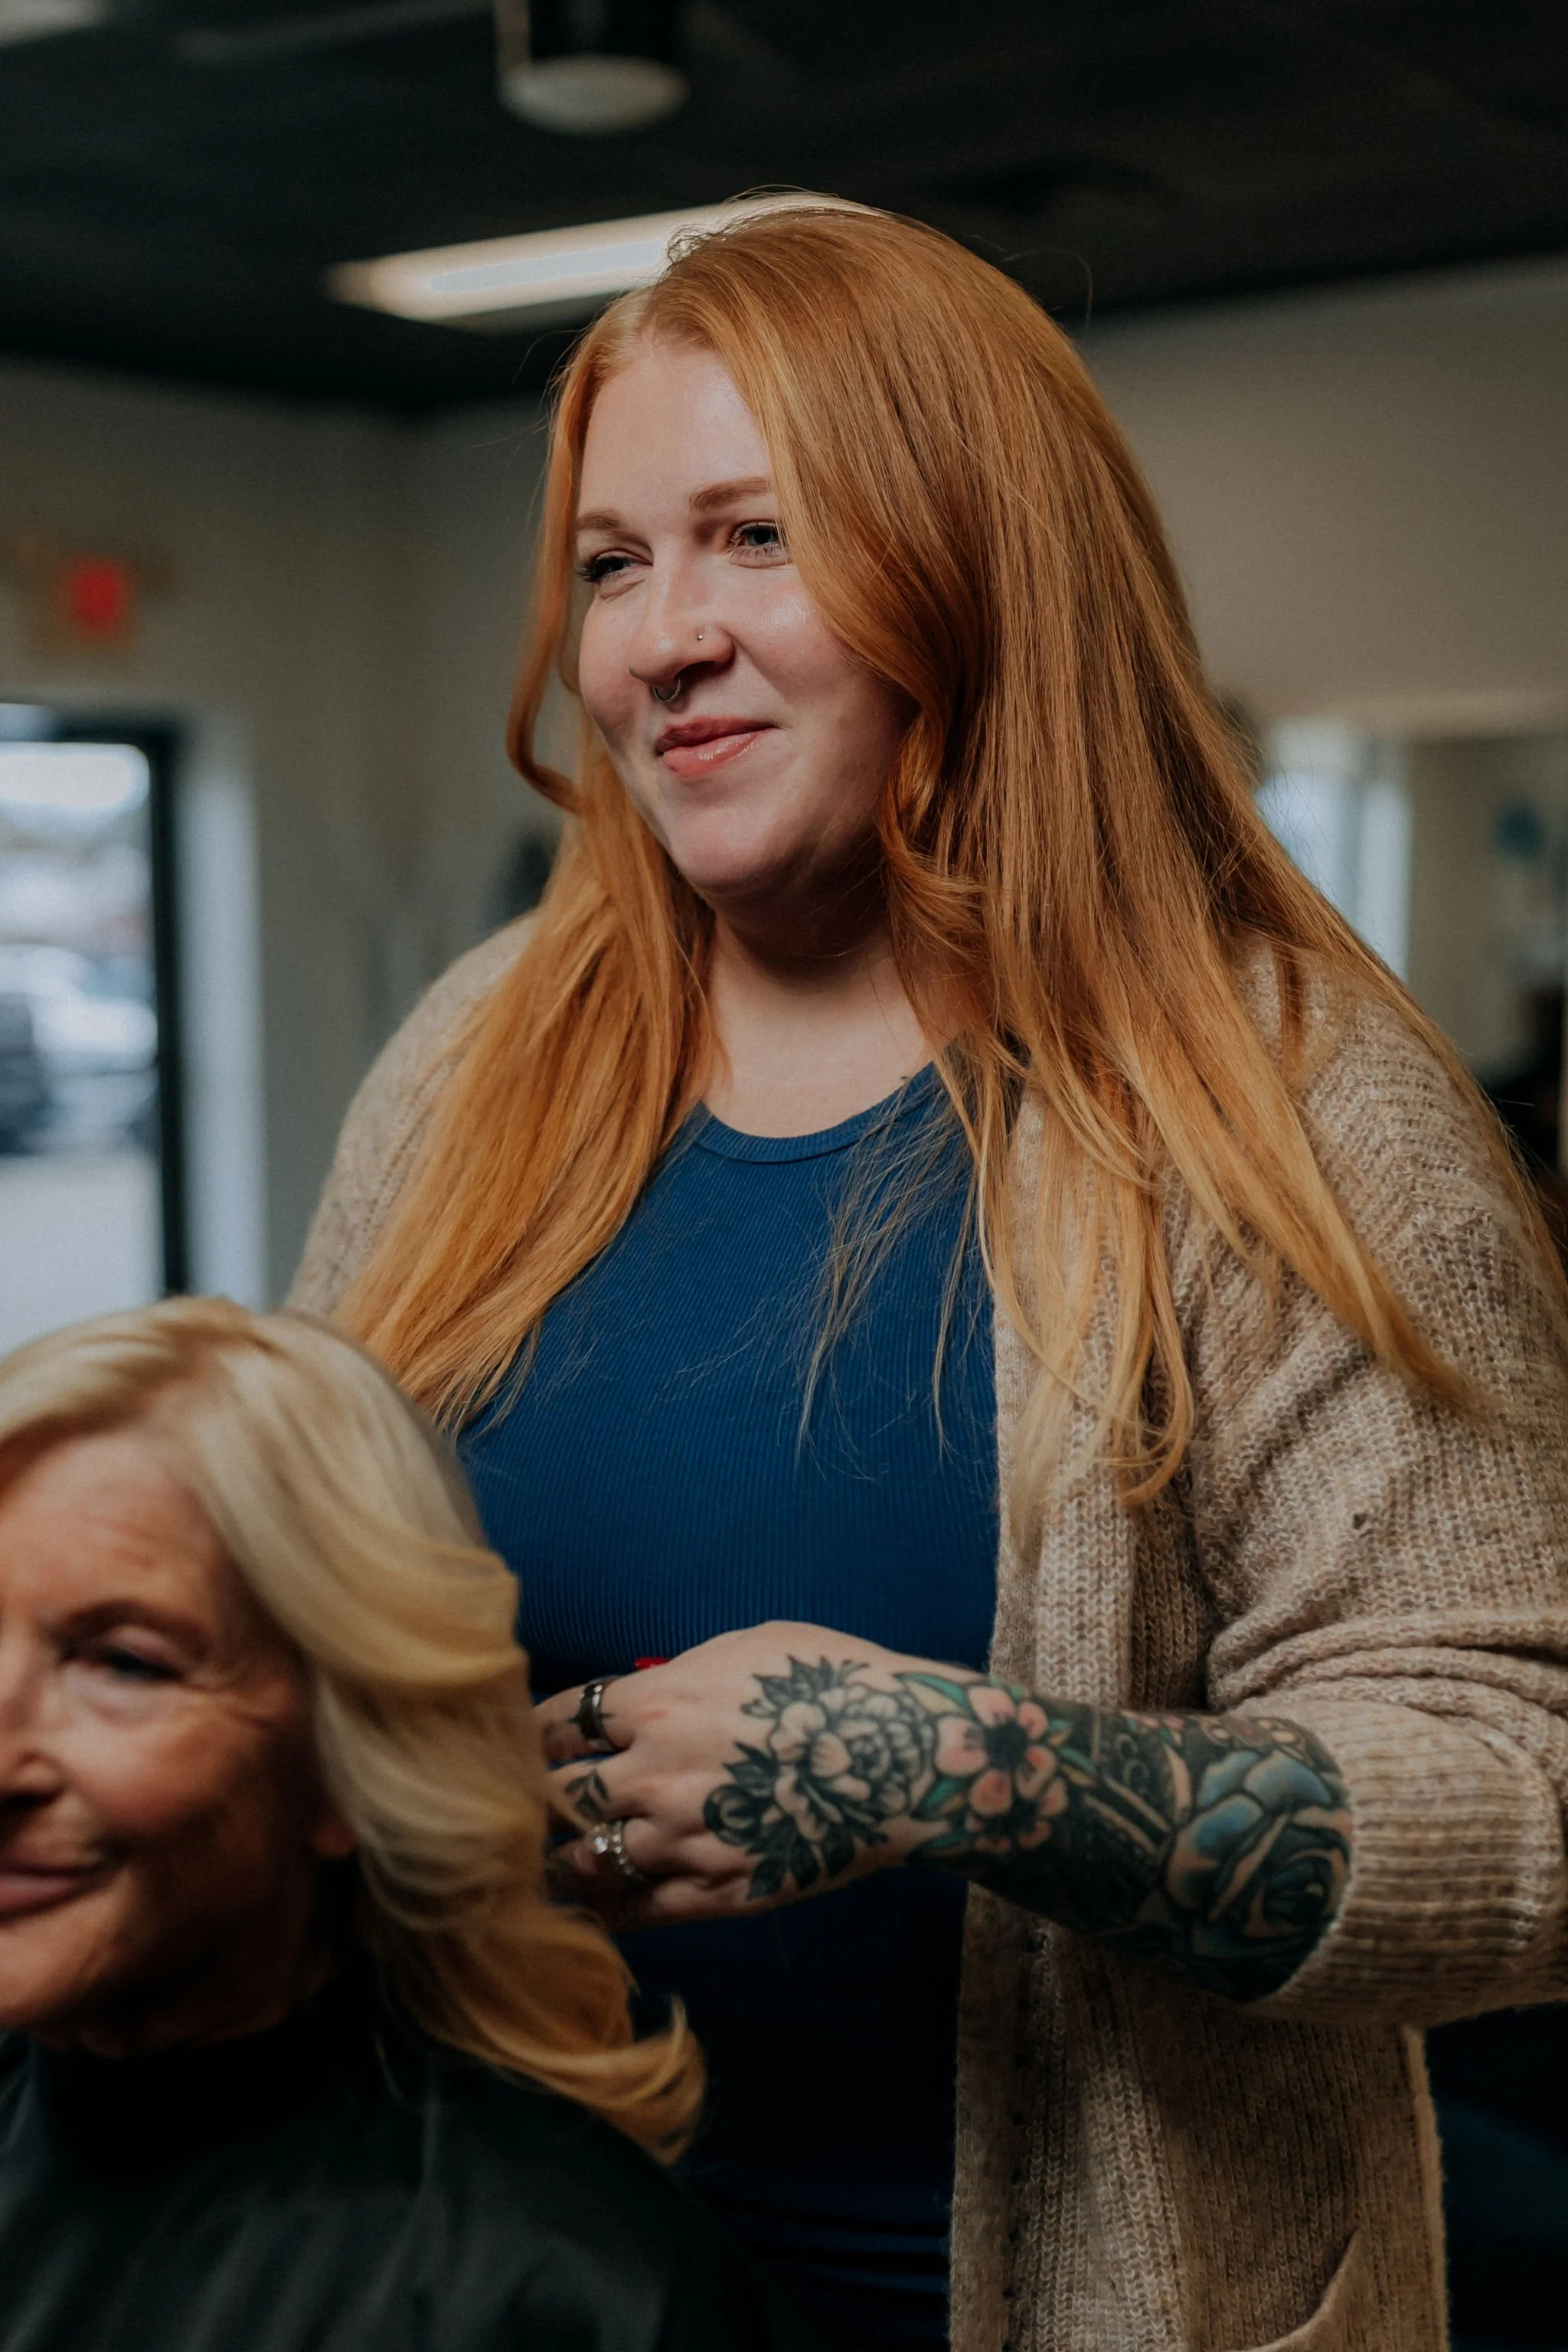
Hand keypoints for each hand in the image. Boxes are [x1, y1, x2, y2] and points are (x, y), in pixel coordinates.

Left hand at [536, 1622, 923, 1926]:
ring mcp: (684, 1840)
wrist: (909, 1757)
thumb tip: (644, 1692)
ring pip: (586, 1862)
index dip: (532, 1734)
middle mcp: (654, 1775)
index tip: (521, 1742)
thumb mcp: (748, 1647)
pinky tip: (594, 1906)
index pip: (557, 1723)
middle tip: (522, 1807)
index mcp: (656, 1703)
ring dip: (563, 1860)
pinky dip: (607, 1909)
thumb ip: (680, 1674)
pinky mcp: (718, 1893)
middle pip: (559, 1796)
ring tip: (546, 1864)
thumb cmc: (837, 1682)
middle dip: (537, 1799)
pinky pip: (638, 1912)